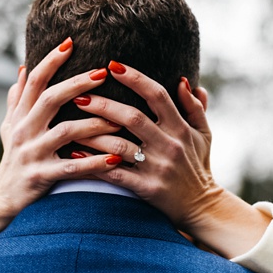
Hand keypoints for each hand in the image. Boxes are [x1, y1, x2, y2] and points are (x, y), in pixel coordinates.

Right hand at [0, 39, 125, 249]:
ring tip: (120, 119)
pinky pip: (72, 169)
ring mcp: (32, 154)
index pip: (35, 81)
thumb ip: (18, 98)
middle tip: (103, 72)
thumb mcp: (10, 126)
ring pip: (65, 132)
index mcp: (21, 116)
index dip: (51, 61)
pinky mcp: (42, 177)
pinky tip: (116, 159)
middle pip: (50, 99)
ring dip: (94, 124)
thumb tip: (24, 67)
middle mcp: (24, 131)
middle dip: (77, 84)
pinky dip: (95, 164)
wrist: (1, 198)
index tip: (71, 42)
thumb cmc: (13, 158)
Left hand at [72, 62, 270, 258]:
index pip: (157, 95)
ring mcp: (157, 168)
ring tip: (68, 124)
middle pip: (132, 118)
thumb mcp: (204, 135)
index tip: (111, 65)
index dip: (135, 78)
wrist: (202, 207)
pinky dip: (93, 164)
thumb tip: (183, 81)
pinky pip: (114, 174)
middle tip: (78, 94)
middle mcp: (170, 145)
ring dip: (91, 134)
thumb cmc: (199, 166)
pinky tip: (74, 154)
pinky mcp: (147, 189)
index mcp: (181, 128)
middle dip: (103, 104)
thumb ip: (195, 107)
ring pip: (119, 146)